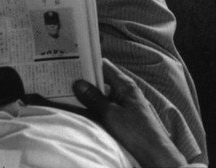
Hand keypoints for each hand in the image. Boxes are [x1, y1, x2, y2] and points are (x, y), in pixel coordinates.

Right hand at [73, 59, 187, 167]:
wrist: (152, 151)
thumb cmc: (135, 130)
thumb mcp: (110, 114)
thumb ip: (94, 99)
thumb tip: (78, 83)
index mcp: (125, 85)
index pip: (104, 67)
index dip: (88, 64)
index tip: (70, 64)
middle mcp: (125, 91)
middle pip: (102, 81)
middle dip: (85, 81)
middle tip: (62, 82)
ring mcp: (124, 103)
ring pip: (102, 95)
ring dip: (88, 96)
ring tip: (66, 95)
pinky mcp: (122, 115)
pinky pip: (105, 106)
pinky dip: (94, 107)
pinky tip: (81, 111)